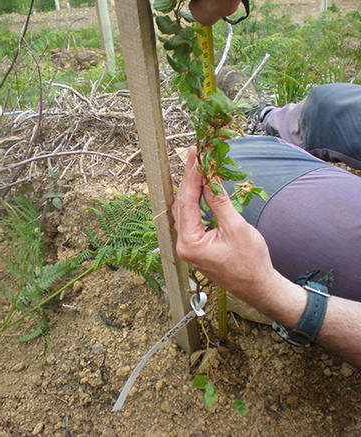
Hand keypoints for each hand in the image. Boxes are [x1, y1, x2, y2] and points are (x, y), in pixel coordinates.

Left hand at [172, 147, 276, 304]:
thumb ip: (220, 202)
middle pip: (182, 203)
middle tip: (195, 155)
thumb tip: (210, 178)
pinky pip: (191, 217)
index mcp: (190, 242)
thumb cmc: (250, 262)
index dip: (193, 177)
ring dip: (191, 187)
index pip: (187, 201)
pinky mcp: (196, 244)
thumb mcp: (236, 228)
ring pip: (185, 209)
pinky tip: (200, 187)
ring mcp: (189, 245)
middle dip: (189, 178)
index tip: (197, 157)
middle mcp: (184, 244)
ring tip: (197, 165)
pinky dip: (195, 200)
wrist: (258, 286)